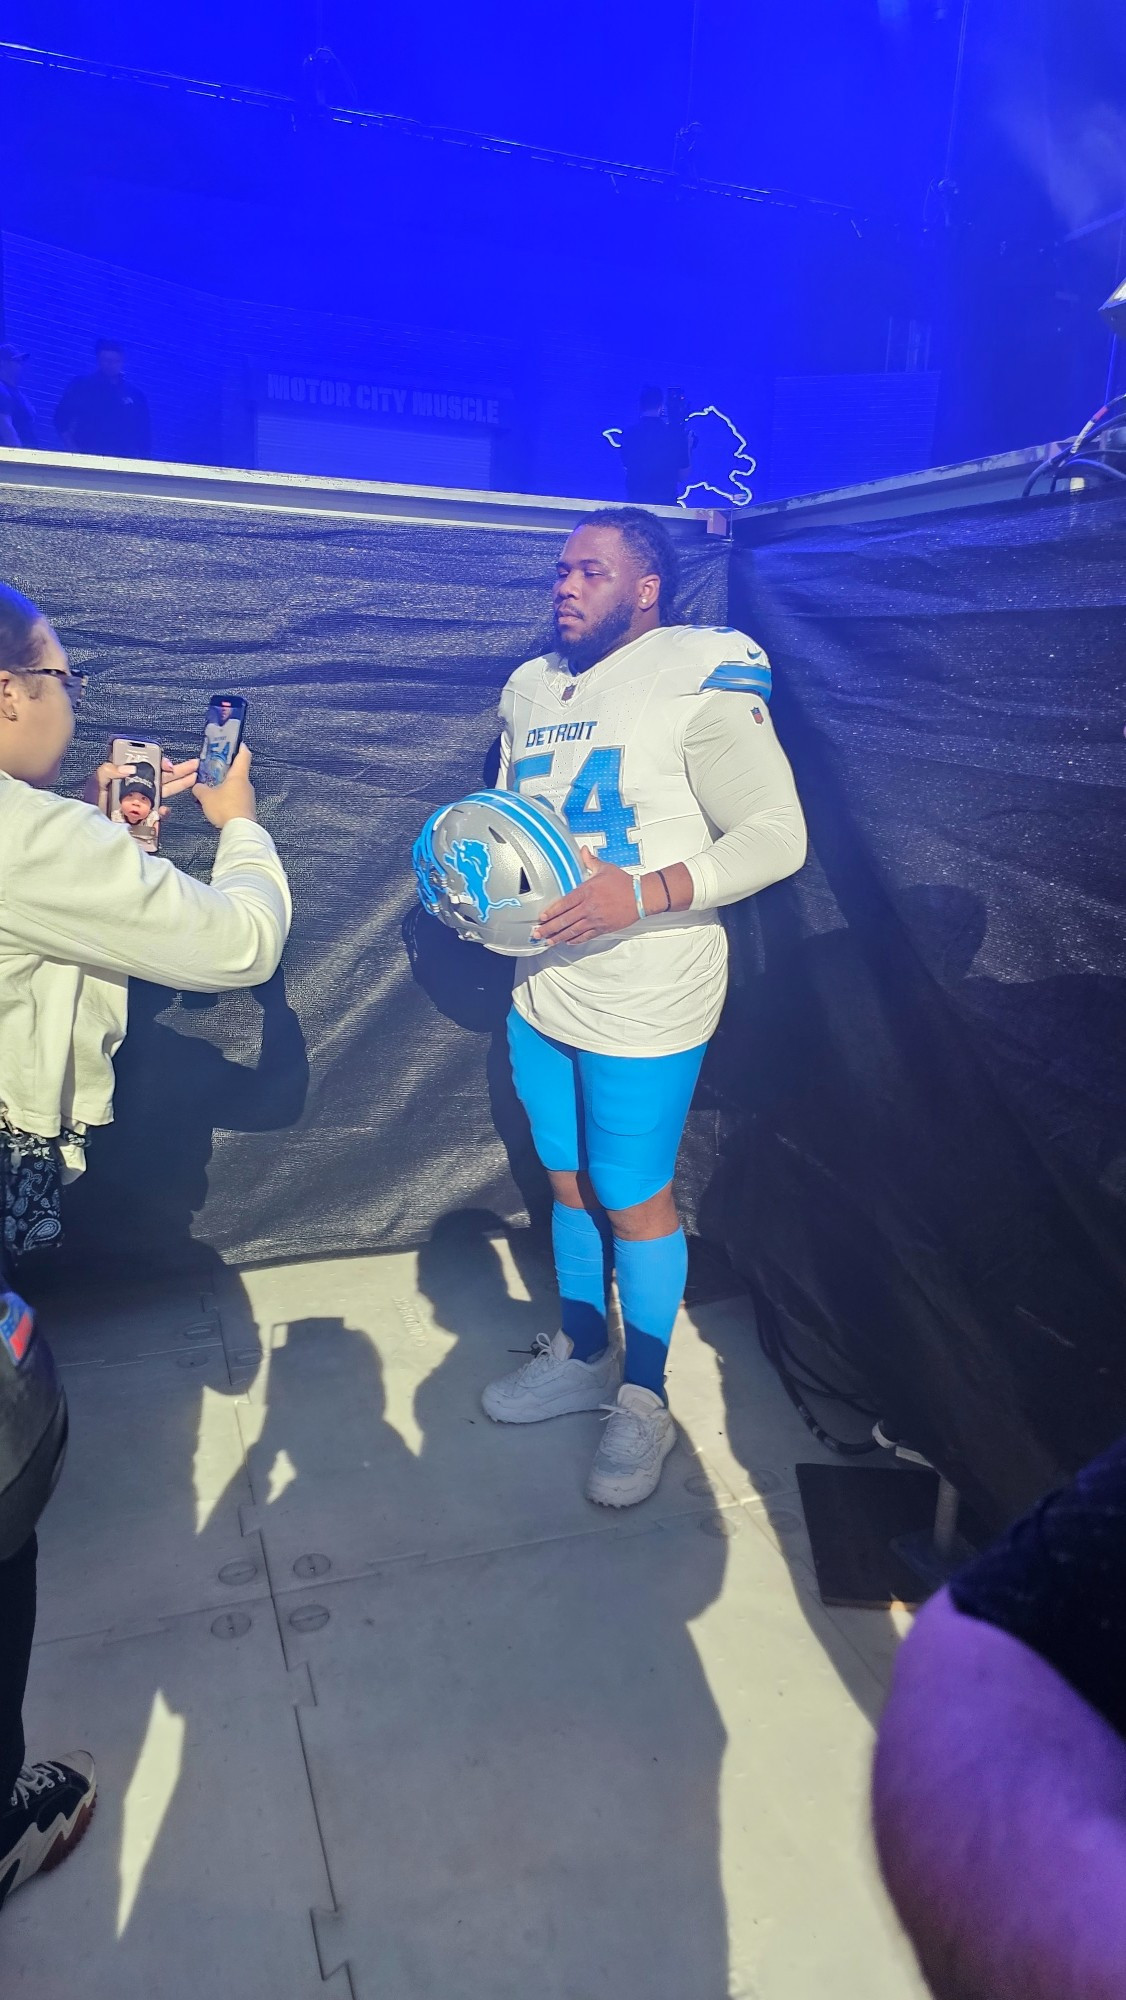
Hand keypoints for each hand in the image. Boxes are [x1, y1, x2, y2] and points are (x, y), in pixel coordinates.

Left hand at [82, 754, 198, 820]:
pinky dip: (163, 811)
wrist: (92, 828)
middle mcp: (139, 789)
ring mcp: (144, 804)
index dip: (160, 763)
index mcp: (129, 778)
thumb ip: (109, 770)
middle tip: (195, 765)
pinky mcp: (145, 819)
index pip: (149, 767)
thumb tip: (131, 768)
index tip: (169, 764)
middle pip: (162, 778)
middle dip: (179, 772)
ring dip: (180, 785)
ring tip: (193, 778)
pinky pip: (159, 815)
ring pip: (165, 792)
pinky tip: (164, 809)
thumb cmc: (93, 803)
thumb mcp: (97, 781)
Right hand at [193, 744, 256, 827]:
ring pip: (237, 786)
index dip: (240, 747)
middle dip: (227, 769)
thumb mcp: (206, 797)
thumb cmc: (225, 807)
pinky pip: (237, 798)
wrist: (240, 830)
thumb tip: (197, 786)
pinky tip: (218, 803)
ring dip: (226, 785)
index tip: (235, 742)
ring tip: (212, 787)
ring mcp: (248, 797)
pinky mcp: (247, 808)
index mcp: (239, 775)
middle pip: (238, 772)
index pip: (243, 755)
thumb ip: (200, 789)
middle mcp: (246, 784)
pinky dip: (228, 797)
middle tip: (214, 768)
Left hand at [533, 846, 638, 945]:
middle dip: (548, 928)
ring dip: (558, 937)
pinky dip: (575, 940)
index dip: (551, 912)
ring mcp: (595, 920)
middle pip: (564, 920)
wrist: (641, 896)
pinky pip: (585, 936)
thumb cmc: (624, 883)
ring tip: (548, 941)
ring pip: (573, 931)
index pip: (564, 904)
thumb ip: (591, 861)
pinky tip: (567, 941)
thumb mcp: (605, 869)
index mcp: (586, 892)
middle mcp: (589, 907)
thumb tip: (584, 851)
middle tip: (537, 933)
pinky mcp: (602, 928)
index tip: (541, 917)